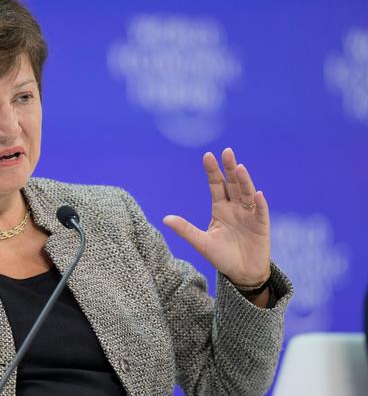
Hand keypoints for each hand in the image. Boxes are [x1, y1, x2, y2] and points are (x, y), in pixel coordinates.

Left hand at [162, 148, 269, 286]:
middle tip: (227, 152)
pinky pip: (261, 212)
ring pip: (247, 193)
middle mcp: (235, 208)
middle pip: (232, 184)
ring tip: (239, 167)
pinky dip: (260, 203)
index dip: (212, 171)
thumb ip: (185, 230)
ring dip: (244, 181)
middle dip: (229, 168)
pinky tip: (258, 194)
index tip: (208, 155)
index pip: (216, 185)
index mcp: (220, 209)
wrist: (242, 274)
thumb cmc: (222, 257)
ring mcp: (250, 215)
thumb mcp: (201, 243)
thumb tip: (165, 218)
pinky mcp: (262, 226)